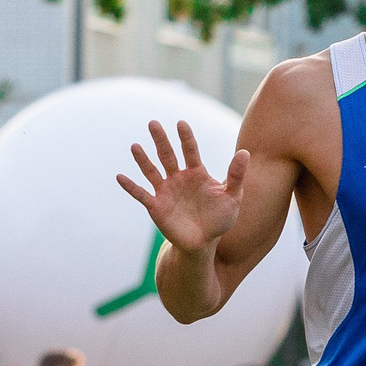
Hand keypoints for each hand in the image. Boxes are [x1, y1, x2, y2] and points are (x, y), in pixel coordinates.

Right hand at [117, 120, 246, 252]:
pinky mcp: (156, 206)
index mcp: (196, 173)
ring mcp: (165, 191)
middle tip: (153, 123)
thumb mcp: (232, 197)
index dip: (186, 138)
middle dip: (161, 140)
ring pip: (152, 171)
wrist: (204, 242)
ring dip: (143, 159)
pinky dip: (131, 186)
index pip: (190, 151)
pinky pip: (141, 194)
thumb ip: (236, 176)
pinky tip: (120, 176)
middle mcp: (178, 178)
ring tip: (135, 146)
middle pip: (167, 155)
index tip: (181, 123)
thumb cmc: (219, 218)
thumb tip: (245, 152)